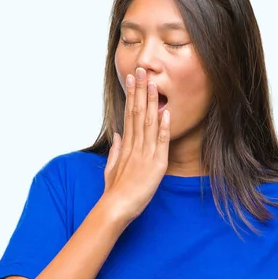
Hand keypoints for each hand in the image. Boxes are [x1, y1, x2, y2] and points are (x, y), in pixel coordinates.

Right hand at [102, 67, 170, 222]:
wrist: (115, 207)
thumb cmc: (114, 191)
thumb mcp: (112, 167)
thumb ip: (116, 149)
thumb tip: (118, 134)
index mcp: (126, 145)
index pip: (129, 114)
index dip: (132, 95)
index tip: (132, 79)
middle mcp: (135, 145)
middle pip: (136, 112)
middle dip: (140, 91)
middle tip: (141, 71)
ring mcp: (145, 154)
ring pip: (148, 122)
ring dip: (151, 102)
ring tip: (153, 83)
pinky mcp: (155, 165)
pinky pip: (160, 143)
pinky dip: (163, 127)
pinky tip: (166, 112)